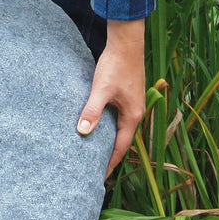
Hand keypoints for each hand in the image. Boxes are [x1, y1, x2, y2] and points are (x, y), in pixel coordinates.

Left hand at [76, 18, 145, 178]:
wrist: (126, 42)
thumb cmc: (115, 65)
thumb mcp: (101, 89)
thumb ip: (92, 111)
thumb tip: (82, 132)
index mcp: (132, 116)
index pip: (120, 147)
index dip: (110, 162)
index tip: (100, 177)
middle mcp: (136, 113)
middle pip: (122, 140)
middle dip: (109, 155)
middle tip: (95, 169)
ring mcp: (133, 104)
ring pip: (120, 128)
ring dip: (109, 140)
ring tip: (95, 152)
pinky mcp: (127, 95)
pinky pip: (118, 118)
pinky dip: (109, 126)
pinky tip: (98, 126)